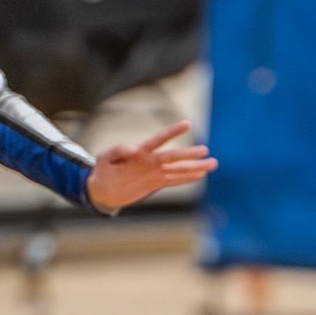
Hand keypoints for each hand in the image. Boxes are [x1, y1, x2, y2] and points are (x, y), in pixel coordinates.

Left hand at [85, 122, 217, 213]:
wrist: (103, 189)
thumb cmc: (102, 170)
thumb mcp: (103, 158)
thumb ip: (117, 150)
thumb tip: (133, 148)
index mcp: (140, 152)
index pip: (159, 139)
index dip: (172, 132)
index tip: (187, 124)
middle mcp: (151, 160)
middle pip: (173, 156)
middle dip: (189, 154)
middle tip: (205, 151)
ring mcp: (155, 172)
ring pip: (178, 169)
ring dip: (194, 167)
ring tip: (212, 164)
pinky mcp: (156, 183)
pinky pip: (174, 181)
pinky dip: (187, 179)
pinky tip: (199, 175)